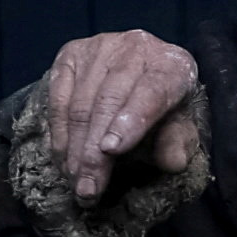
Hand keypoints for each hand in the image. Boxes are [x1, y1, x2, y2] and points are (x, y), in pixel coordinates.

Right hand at [36, 29, 201, 204]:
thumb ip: (177, 142)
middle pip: (109, 101)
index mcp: (171, 65)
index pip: (152, 91)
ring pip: (80, 103)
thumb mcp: (179, 125)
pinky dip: (57, 132)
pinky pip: (58, 97)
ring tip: (74, 180)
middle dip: (94, 151)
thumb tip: (173, 162)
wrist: (142, 72)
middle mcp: (135, 48)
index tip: (111, 150)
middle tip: (87, 188)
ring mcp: (99, 48)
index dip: (131, 121)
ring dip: (73, 148)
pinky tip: (62, 159)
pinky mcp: (71, 53)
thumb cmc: (164, 106)